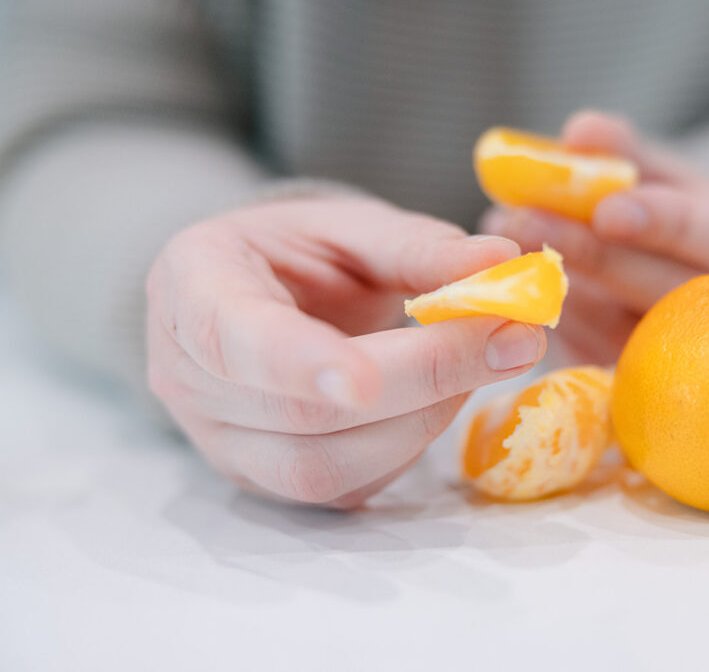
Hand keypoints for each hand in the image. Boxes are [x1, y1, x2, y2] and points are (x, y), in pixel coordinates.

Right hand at [146, 196, 544, 507]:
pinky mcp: (271, 482)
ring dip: (424, 420)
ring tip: (481, 361)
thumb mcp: (351, 226)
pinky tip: (442, 397)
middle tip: (512, 338)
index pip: (230, 337)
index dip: (301, 363)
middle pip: (297, 413)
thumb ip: (418, 245)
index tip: (369, 379)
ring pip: (321, 467)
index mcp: (192, 287)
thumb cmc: (304, 254)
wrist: (269, 298)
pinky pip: (345, 489)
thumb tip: (504, 265)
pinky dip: (411, 446)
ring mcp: (223, 443)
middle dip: (418, 379)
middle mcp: (188, 378)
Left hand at [481, 110, 708, 364]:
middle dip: (585, 252)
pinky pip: (600, 358)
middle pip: (658, 287)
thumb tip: (579, 131)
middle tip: (514, 219)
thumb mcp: (677, 177)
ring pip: (621, 328)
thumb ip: (630, 155)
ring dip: (555, 288)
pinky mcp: (652, 391)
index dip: (656, 222)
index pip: (706, 233)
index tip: (605, 209)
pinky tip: (514, 287)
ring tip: (500, 243)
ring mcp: (698, 361)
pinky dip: (557, 323)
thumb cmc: (697, 222)